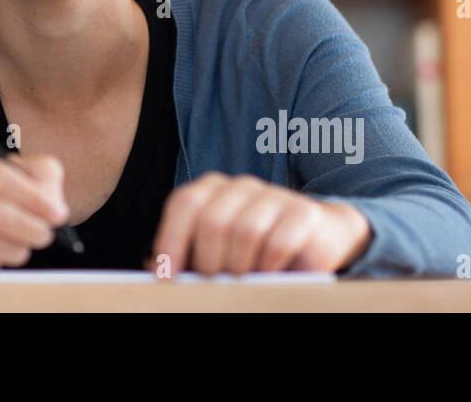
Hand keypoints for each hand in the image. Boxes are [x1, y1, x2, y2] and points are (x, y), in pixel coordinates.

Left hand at [145, 173, 371, 276]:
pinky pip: (278, 244)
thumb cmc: (257, 249)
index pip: (185, 204)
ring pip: (245, 231)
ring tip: (243, 283)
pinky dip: (268, 268)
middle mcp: (242, 185)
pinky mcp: (304, 214)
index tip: (167, 277)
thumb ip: (187, 256)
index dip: (171, 240)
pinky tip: (269, 277)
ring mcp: (275, 195)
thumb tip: (151, 267)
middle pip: (213, 220)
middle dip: (209, 261)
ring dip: (240, 267)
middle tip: (214, 285)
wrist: (319, 236)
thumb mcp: (219, 250)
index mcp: (213, 189)